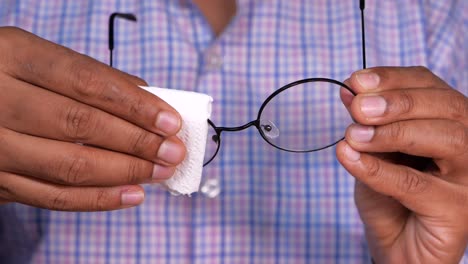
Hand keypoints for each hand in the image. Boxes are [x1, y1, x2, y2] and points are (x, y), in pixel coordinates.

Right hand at [0, 27, 185, 210]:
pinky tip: (133, 194)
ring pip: (69, 166)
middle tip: (174, 152)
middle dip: (137, 142)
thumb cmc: (10, 75)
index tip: (171, 122)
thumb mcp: (40, 58)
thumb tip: (150, 99)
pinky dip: (98, 199)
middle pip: (81, 125)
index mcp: (12, 56)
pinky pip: (52, 197)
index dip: (135, 105)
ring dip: (126, 172)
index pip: (87, 82)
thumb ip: (91, 76)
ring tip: (162, 171)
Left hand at [336, 66, 467, 262]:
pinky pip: (417, 184)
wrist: (395, 244)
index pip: (431, 87)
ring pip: (445, 140)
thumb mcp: (373, 150)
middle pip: (448, 108)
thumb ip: (366, 123)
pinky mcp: (459, 212)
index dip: (394, 79)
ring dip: (392, 132)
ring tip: (353, 135)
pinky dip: (379, 169)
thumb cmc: (388, 194)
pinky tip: (350, 157)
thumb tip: (351, 90)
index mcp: (449, 122)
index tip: (357, 81)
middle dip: (398, 102)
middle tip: (358, 108)